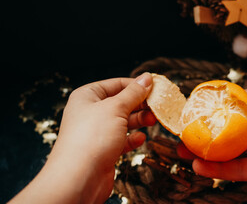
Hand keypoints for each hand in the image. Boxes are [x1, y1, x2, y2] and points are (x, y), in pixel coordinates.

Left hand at [10, 73, 155, 203]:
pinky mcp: (103, 149)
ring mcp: (96, 132)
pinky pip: (121, 139)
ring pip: (123, 121)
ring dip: (139, 120)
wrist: (79, 178)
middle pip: (121, 102)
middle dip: (139, 105)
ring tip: (152, 120)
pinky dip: (132, 138)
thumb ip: (134, 93)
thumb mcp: (116, 108)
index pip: (115, 84)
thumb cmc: (92, 138)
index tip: (154, 87)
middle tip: (156, 106)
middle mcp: (90, 113)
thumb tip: (146, 78)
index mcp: (87, 96)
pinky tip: (140, 138)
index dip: (135, 85)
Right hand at [178, 21, 246, 192]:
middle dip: (203, 126)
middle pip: (226, 126)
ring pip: (228, 150)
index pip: (236, 100)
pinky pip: (240, 171)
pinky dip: (218, 170)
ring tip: (181, 147)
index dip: (215, 100)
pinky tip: (198, 165)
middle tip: (181, 126)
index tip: (194, 99)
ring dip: (204, 150)